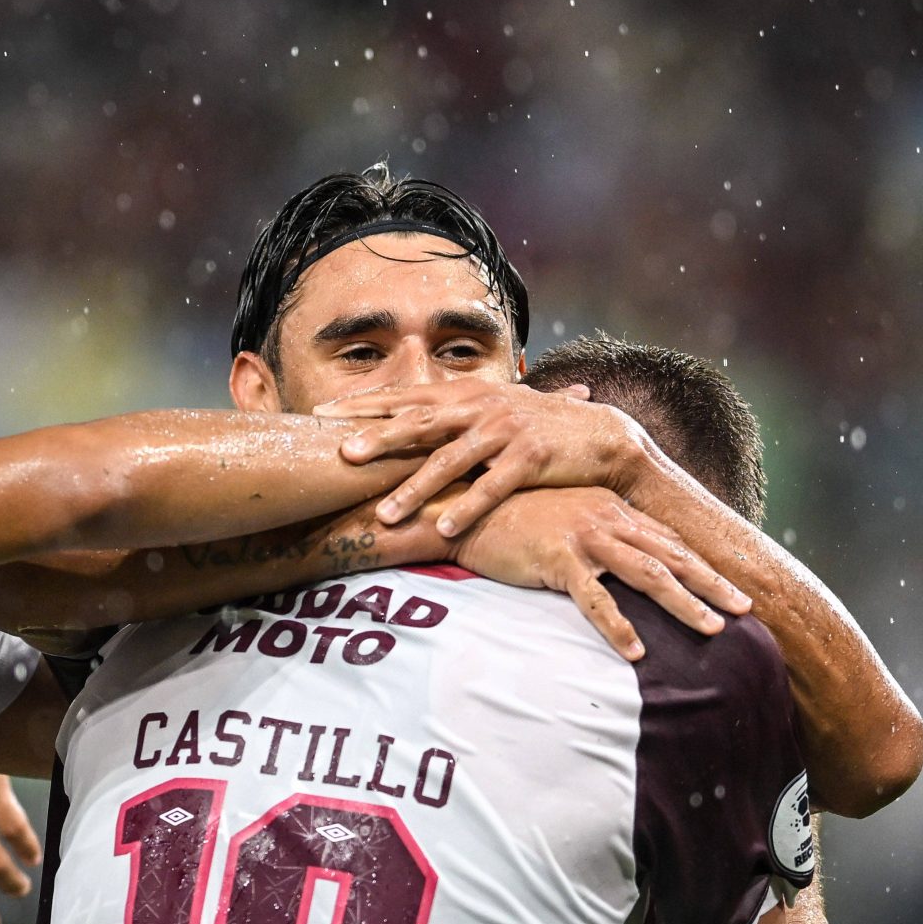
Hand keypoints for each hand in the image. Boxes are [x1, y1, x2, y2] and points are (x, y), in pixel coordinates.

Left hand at [317, 380, 650, 533]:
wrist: (601, 436)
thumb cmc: (537, 428)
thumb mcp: (490, 413)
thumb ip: (449, 417)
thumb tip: (401, 424)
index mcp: (465, 395)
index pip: (405, 397)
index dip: (363, 404)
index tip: (320, 412)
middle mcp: (480, 408)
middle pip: (419, 424)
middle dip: (379, 438)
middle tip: (341, 454)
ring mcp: (505, 432)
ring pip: (451, 461)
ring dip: (415, 489)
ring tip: (385, 514)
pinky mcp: (530, 459)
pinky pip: (492, 488)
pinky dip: (466, 508)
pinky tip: (443, 528)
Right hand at [449, 488, 748, 658]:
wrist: (463, 507)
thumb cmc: (508, 509)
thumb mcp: (558, 504)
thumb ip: (589, 507)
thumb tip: (610, 512)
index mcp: (610, 508)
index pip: (667, 539)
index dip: (702, 563)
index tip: (731, 585)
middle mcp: (606, 518)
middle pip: (671, 554)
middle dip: (712, 582)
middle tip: (745, 608)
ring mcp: (583, 538)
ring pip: (647, 574)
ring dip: (684, 603)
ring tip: (713, 629)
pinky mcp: (556, 560)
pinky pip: (594, 599)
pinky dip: (617, 626)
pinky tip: (637, 650)